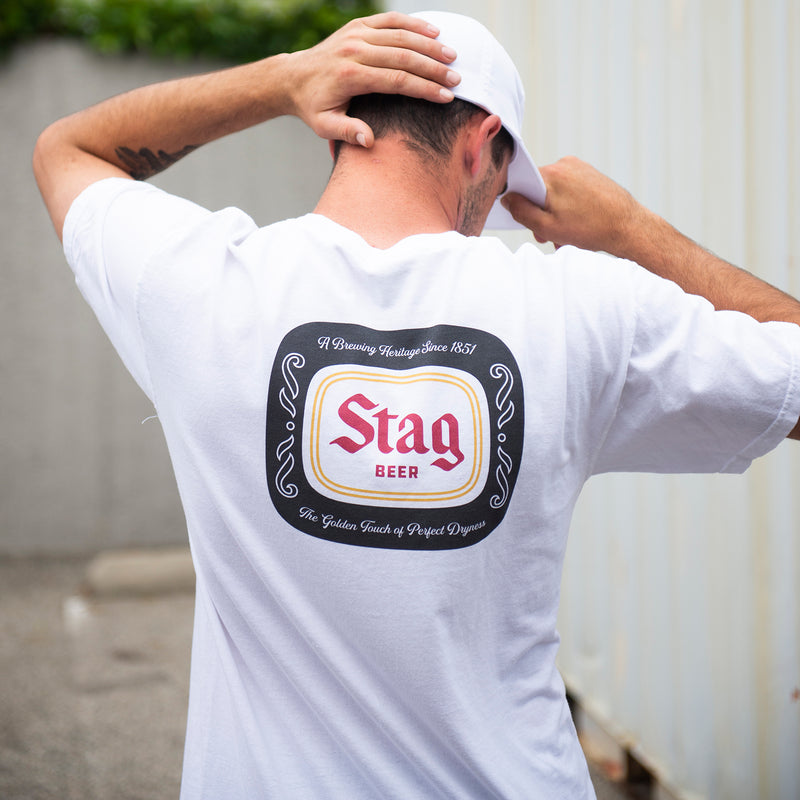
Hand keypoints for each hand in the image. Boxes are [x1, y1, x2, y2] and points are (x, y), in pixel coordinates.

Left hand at [287, 11, 460, 146]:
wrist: (293, 78)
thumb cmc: (313, 107)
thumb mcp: (324, 126)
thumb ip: (346, 132)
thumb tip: (369, 141)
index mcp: (350, 76)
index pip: (396, 81)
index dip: (424, 89)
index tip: (446, 97)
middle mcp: (354, 50)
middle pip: (403, 56)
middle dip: (433, 68)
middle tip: (457, 80)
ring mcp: (356, 34)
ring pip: (400, 35)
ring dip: (429, 45)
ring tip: (452, 57)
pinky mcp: (358, 25)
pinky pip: (390, 20)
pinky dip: (414, 24)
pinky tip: (434, 30)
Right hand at [501, 156, 645, 254]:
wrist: (629, 227)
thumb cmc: (591, 228)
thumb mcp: (547, 227)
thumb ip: (521, 212)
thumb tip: (508, 200)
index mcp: (550, 175)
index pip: (521, 183)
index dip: (519, 203)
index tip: (524, 218)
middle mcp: (564, 165)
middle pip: (538, 188)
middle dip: (539, 212)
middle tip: (548, 234)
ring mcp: (579, 168)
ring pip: (554, 191)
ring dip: (554, 212)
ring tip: (566, 232)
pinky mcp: (590, 174)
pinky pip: (569, 189)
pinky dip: (568, 206)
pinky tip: (577, 223)